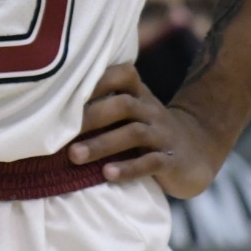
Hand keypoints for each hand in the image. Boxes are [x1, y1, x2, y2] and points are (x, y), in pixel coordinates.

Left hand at [68, 63, 223, 200]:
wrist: (198, 150)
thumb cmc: (148, 129)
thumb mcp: (132, 111)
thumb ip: (103, 104)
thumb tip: (51, 109)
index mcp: (139, 95)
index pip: (122, 75)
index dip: (96, 80)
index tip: (65, 93)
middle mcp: (151, 110)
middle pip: (123, 105)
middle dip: (91, 117)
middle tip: (60, 132)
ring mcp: (163, 135)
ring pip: (134, 134)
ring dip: (102, 144)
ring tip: (74, 156)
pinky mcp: (172, 161)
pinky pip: (151, 163)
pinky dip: (128, 168)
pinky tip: (107, 175)